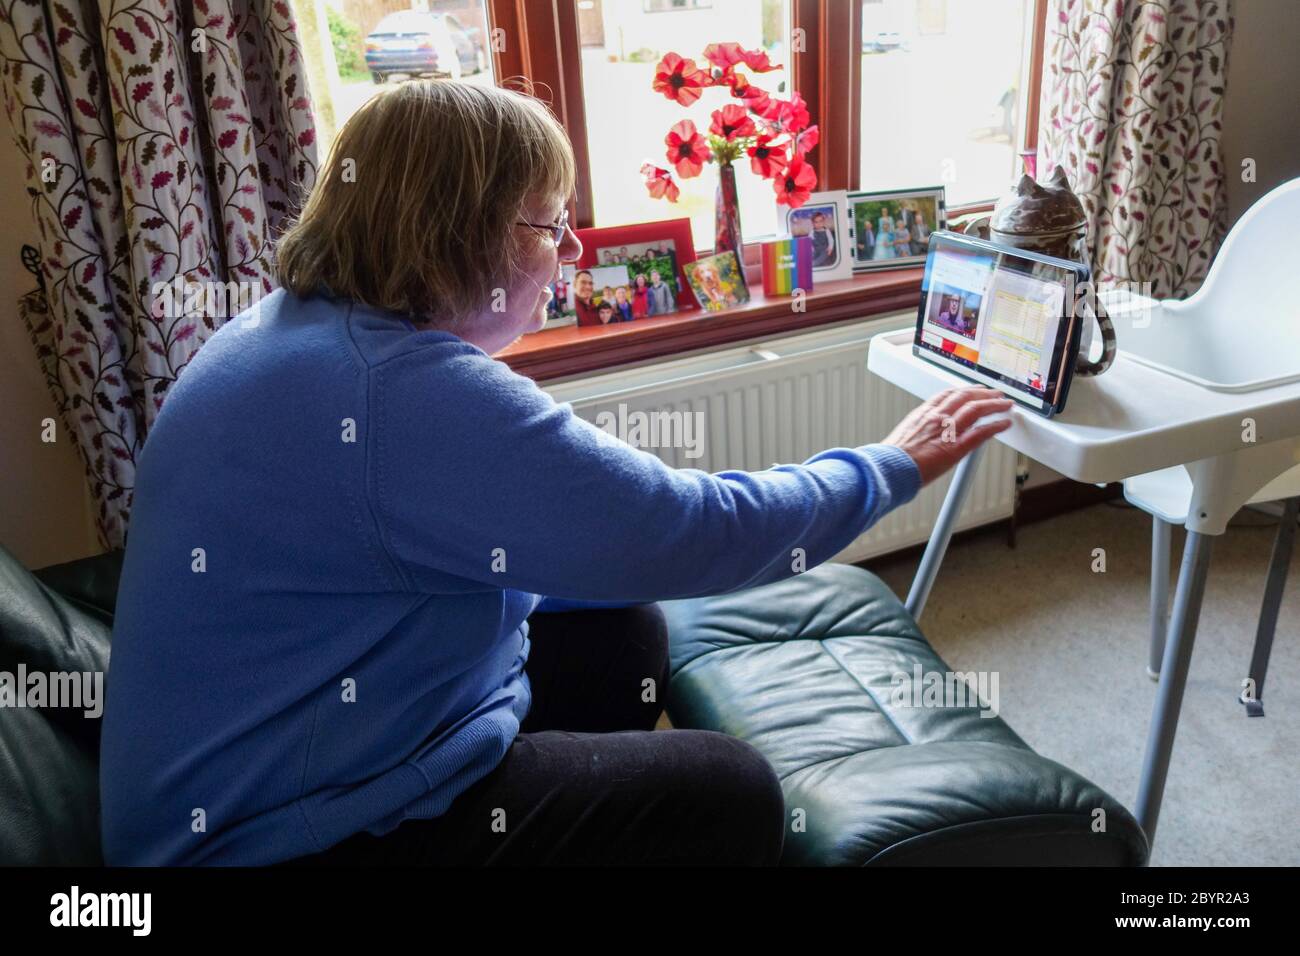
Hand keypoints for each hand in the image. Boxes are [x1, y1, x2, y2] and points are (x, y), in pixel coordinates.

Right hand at [882, 387, 1014, 485]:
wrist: (888, 469)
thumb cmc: (891, 459)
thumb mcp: (903, 437)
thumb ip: (917, 431)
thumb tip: (921, 436)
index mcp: (922, 414)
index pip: (947, 394)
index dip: (963, 390)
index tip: (972, 390)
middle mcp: (936, 418)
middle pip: (965, 396)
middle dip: (983, 393)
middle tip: (995, 393)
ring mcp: (947, 431)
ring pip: (976, 409)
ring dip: (994, 404)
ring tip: (1005, 404)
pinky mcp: (956, 447)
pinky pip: (981, 432)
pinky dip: (995, 426)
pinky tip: (1004, 424)